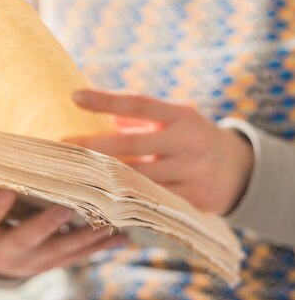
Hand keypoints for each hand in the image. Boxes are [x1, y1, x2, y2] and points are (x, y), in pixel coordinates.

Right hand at [0, 183, 125, 278]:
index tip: (6, 189)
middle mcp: (7, 252)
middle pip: (30, 236)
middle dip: (51, 221)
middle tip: (70, 201)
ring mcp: (32, 261)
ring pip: (61, 250)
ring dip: (85, 236)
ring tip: (110, 220)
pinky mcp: (51, 264)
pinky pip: (76, 257)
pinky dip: (98, 247)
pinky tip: (121, 236)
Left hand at [66, 89, 253, 215]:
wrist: (238, 171)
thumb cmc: (189, 138)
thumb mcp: (173, 119)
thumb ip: (138, 118)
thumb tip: (93, 112)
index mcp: (181, 116)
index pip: (138, 104)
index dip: (106, 101)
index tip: (74, 97)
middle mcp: (188, 143)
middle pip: (130, 145)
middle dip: (92, 147)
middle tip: (60, 146)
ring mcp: (191, 174)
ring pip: (136, 178)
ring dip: (101, 179)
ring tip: (70, 175)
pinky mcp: (191, 201)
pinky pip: (148, 202)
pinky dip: (122, 202)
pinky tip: (96, 201)